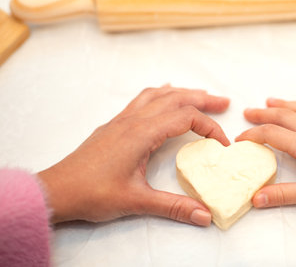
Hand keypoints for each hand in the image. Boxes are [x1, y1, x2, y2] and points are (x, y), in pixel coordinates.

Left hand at [38, 86, 229, 225]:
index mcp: (141, 133)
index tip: (222, 144)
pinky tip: (164, 94)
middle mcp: (133, 120)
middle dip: (202, 99)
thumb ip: (173, 206)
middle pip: (175, 98)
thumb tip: (204, 215)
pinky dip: (160, 94)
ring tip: (201, 95)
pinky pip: (142, 99)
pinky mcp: (115, 124)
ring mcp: (122, 119)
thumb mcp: (136, 201)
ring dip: (182, 92)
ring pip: (158, 95)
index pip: (185, 118)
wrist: (57, 190)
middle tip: (224, 102)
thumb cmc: (93, 193)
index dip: (209, 128)